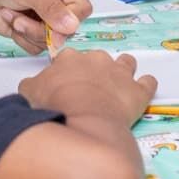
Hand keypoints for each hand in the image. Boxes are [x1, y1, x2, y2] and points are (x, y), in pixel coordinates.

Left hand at [0, 0, 91, 54]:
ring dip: (27, 31)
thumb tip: (71, 26)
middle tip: (20, 19)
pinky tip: (11, 22)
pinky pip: (37, 47)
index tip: (53, 30)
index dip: (70, 21)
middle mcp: (59, 1)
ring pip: (50, 41)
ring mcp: (47, 18)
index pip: (82, 8)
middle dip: (40, 28)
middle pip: (67, 29)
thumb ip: (50, 7)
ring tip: (11, 15)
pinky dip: (21, 38)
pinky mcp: (35, 31)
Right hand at [20, 50, 156, 125]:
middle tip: (88, 88)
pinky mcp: (137, 90)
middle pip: (97, 58)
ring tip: (118, 83)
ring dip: (123, 70)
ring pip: (126, 62)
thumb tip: (30, 86)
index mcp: (70, 58)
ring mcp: (120, 73)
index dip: (67, 70)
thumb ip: (32, 85)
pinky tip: (142, 90)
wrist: (85, 120)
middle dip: (94, 70)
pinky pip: (148, 83)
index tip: (65, 81)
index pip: (68, 57)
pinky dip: (146, 86)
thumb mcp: (30, 93)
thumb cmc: (58, 105)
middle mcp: (96, 60)